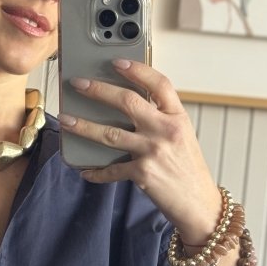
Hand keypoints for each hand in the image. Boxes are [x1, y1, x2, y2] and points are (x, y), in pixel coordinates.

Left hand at [59, 60, 221, 243]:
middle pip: (127, 101)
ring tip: (67, 120)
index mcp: (178, 117)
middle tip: (78, 84)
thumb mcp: (182, 136)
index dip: (137, 69)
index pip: (159, 83)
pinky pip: (111, 169)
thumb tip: (127, 106)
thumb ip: (161, 119)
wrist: (199, 204)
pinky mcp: (142, 173)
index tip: (117, 62)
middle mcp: (166, 130)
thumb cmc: (189, 170)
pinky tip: (86, 171)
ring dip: (84, 126)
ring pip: (110, 133)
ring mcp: (154, 151)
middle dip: (98, 90)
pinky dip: (96, 172)